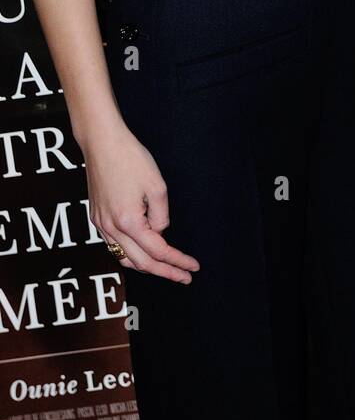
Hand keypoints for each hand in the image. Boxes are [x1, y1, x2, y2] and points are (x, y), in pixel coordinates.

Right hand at [83, 120, 199, 282]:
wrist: (102, 143)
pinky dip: (130, 255)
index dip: (178, 262)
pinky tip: (142, 252)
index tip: (193, 268)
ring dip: (146, 267)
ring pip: (124, 258)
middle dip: (165, 272)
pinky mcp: (96, 217)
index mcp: (129, 222)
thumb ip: (161, 216)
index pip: (158, 251)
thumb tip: (159, 232)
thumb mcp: (157, 186)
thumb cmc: (131, 159)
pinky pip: (114, 246)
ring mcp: (101, 224)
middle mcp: (111, 228)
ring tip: (166, 268)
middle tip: (184, 276)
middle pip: (141, 263)